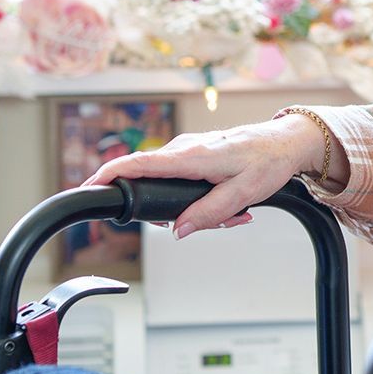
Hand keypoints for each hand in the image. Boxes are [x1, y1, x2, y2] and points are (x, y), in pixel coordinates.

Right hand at [77, 116, 322, 237]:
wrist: (286, 143)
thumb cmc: (268, 162)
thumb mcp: (242, 193)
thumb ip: (208, 214)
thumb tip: (178, 230)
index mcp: (191, 156)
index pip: (138, 163)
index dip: (108, 174)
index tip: (87, 187)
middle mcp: (184, 149)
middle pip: (151, 183)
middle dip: (170, 213)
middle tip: (215, 222)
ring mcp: (188, 151)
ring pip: (170, 187)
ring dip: (194, 209)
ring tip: (233, 214)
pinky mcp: (195, 156)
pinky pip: (182, 183)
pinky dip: (200, 200)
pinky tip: (232, 208)